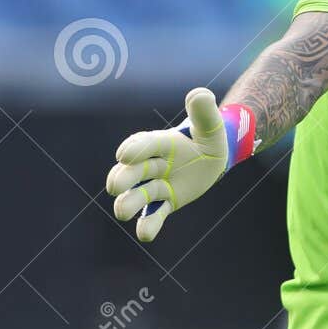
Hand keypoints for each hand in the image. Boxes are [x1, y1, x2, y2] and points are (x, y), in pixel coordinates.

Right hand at [107, 87, 227, 241]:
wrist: (213, 156)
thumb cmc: (209, 137)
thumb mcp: (211, 126)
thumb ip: (204, 112)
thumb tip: (200, 94)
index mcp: (160, 142)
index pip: (145, 145)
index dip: (135, 149)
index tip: (124, 155)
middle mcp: (153, 163)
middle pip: (134, 171)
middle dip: (124, 178)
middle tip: (114, 186)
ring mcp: (157, 184)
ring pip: (140, 194)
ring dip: (129, 202)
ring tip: (121, 213)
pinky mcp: (166, 201)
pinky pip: (155, 213)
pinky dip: (149, 223)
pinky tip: (145, 234)